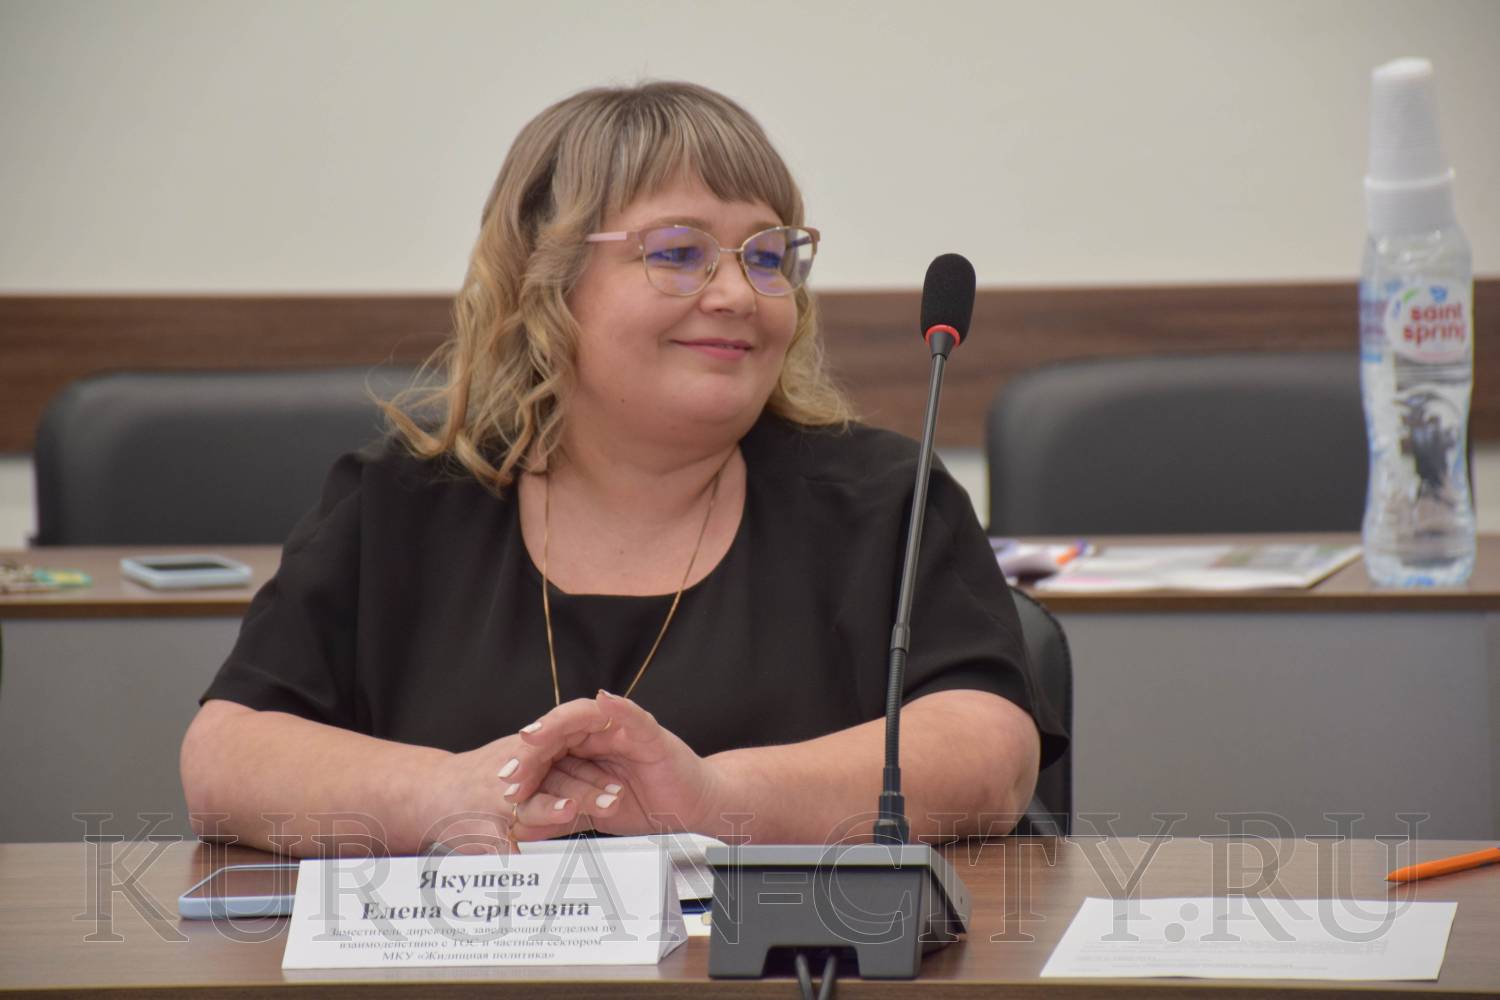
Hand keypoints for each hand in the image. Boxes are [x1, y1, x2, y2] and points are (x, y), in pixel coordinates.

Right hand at [410, 725, 621, 853]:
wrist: (433, 791)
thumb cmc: (485, 784)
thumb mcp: (525, 772)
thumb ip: (561, 777)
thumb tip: (609, 787)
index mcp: (532, 762)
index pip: (570, 765)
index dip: (595, 776)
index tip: (621, 789)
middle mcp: (516, 778)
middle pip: (555, 782)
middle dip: (584, 792)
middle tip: (614, 802)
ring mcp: (494, 802)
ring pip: (527, 804)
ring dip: (548, 809)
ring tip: (568, 811)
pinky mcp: (478, 829)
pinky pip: (494, 842)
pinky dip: (508, 853)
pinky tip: (522, 864)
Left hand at [510, 691, 724, 836]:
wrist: (690, 810)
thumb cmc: (645, 805)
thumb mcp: (592, 815)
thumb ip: (558, 816)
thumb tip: (518, 829)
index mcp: (584, 750)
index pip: (547, 748)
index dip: (524, 763)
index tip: (504, 786)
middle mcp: (600, 734)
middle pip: (558, 730)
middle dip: (532, 749)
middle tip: (511, 771)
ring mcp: (623, 730)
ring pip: (585, 716)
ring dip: (557, 725)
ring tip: (534, 736)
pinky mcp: (650, 733)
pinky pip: (632, 715)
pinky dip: (619, 706)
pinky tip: (604, 700)